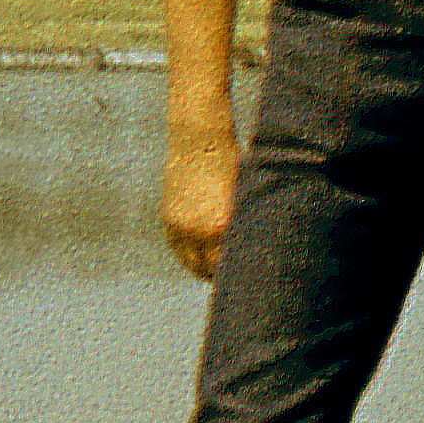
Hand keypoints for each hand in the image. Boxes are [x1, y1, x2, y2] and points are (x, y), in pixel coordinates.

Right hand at [159, 129, 239, 280]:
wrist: (200, 141)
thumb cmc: (232, 163)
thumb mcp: (245, 194)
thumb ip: (246, 220)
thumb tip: (254, 243)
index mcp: (222, 225)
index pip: (228, 264)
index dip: (238, 273)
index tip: (247, 277)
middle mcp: (198, 231)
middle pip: (208, 270)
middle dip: (220, 276)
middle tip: (233, 280)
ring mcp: (180, 226)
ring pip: (190, 263)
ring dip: (202, 269)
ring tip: (215, 274)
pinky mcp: (168, 219)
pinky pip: (177, 248)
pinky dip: (188, 256)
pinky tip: (198, 259)